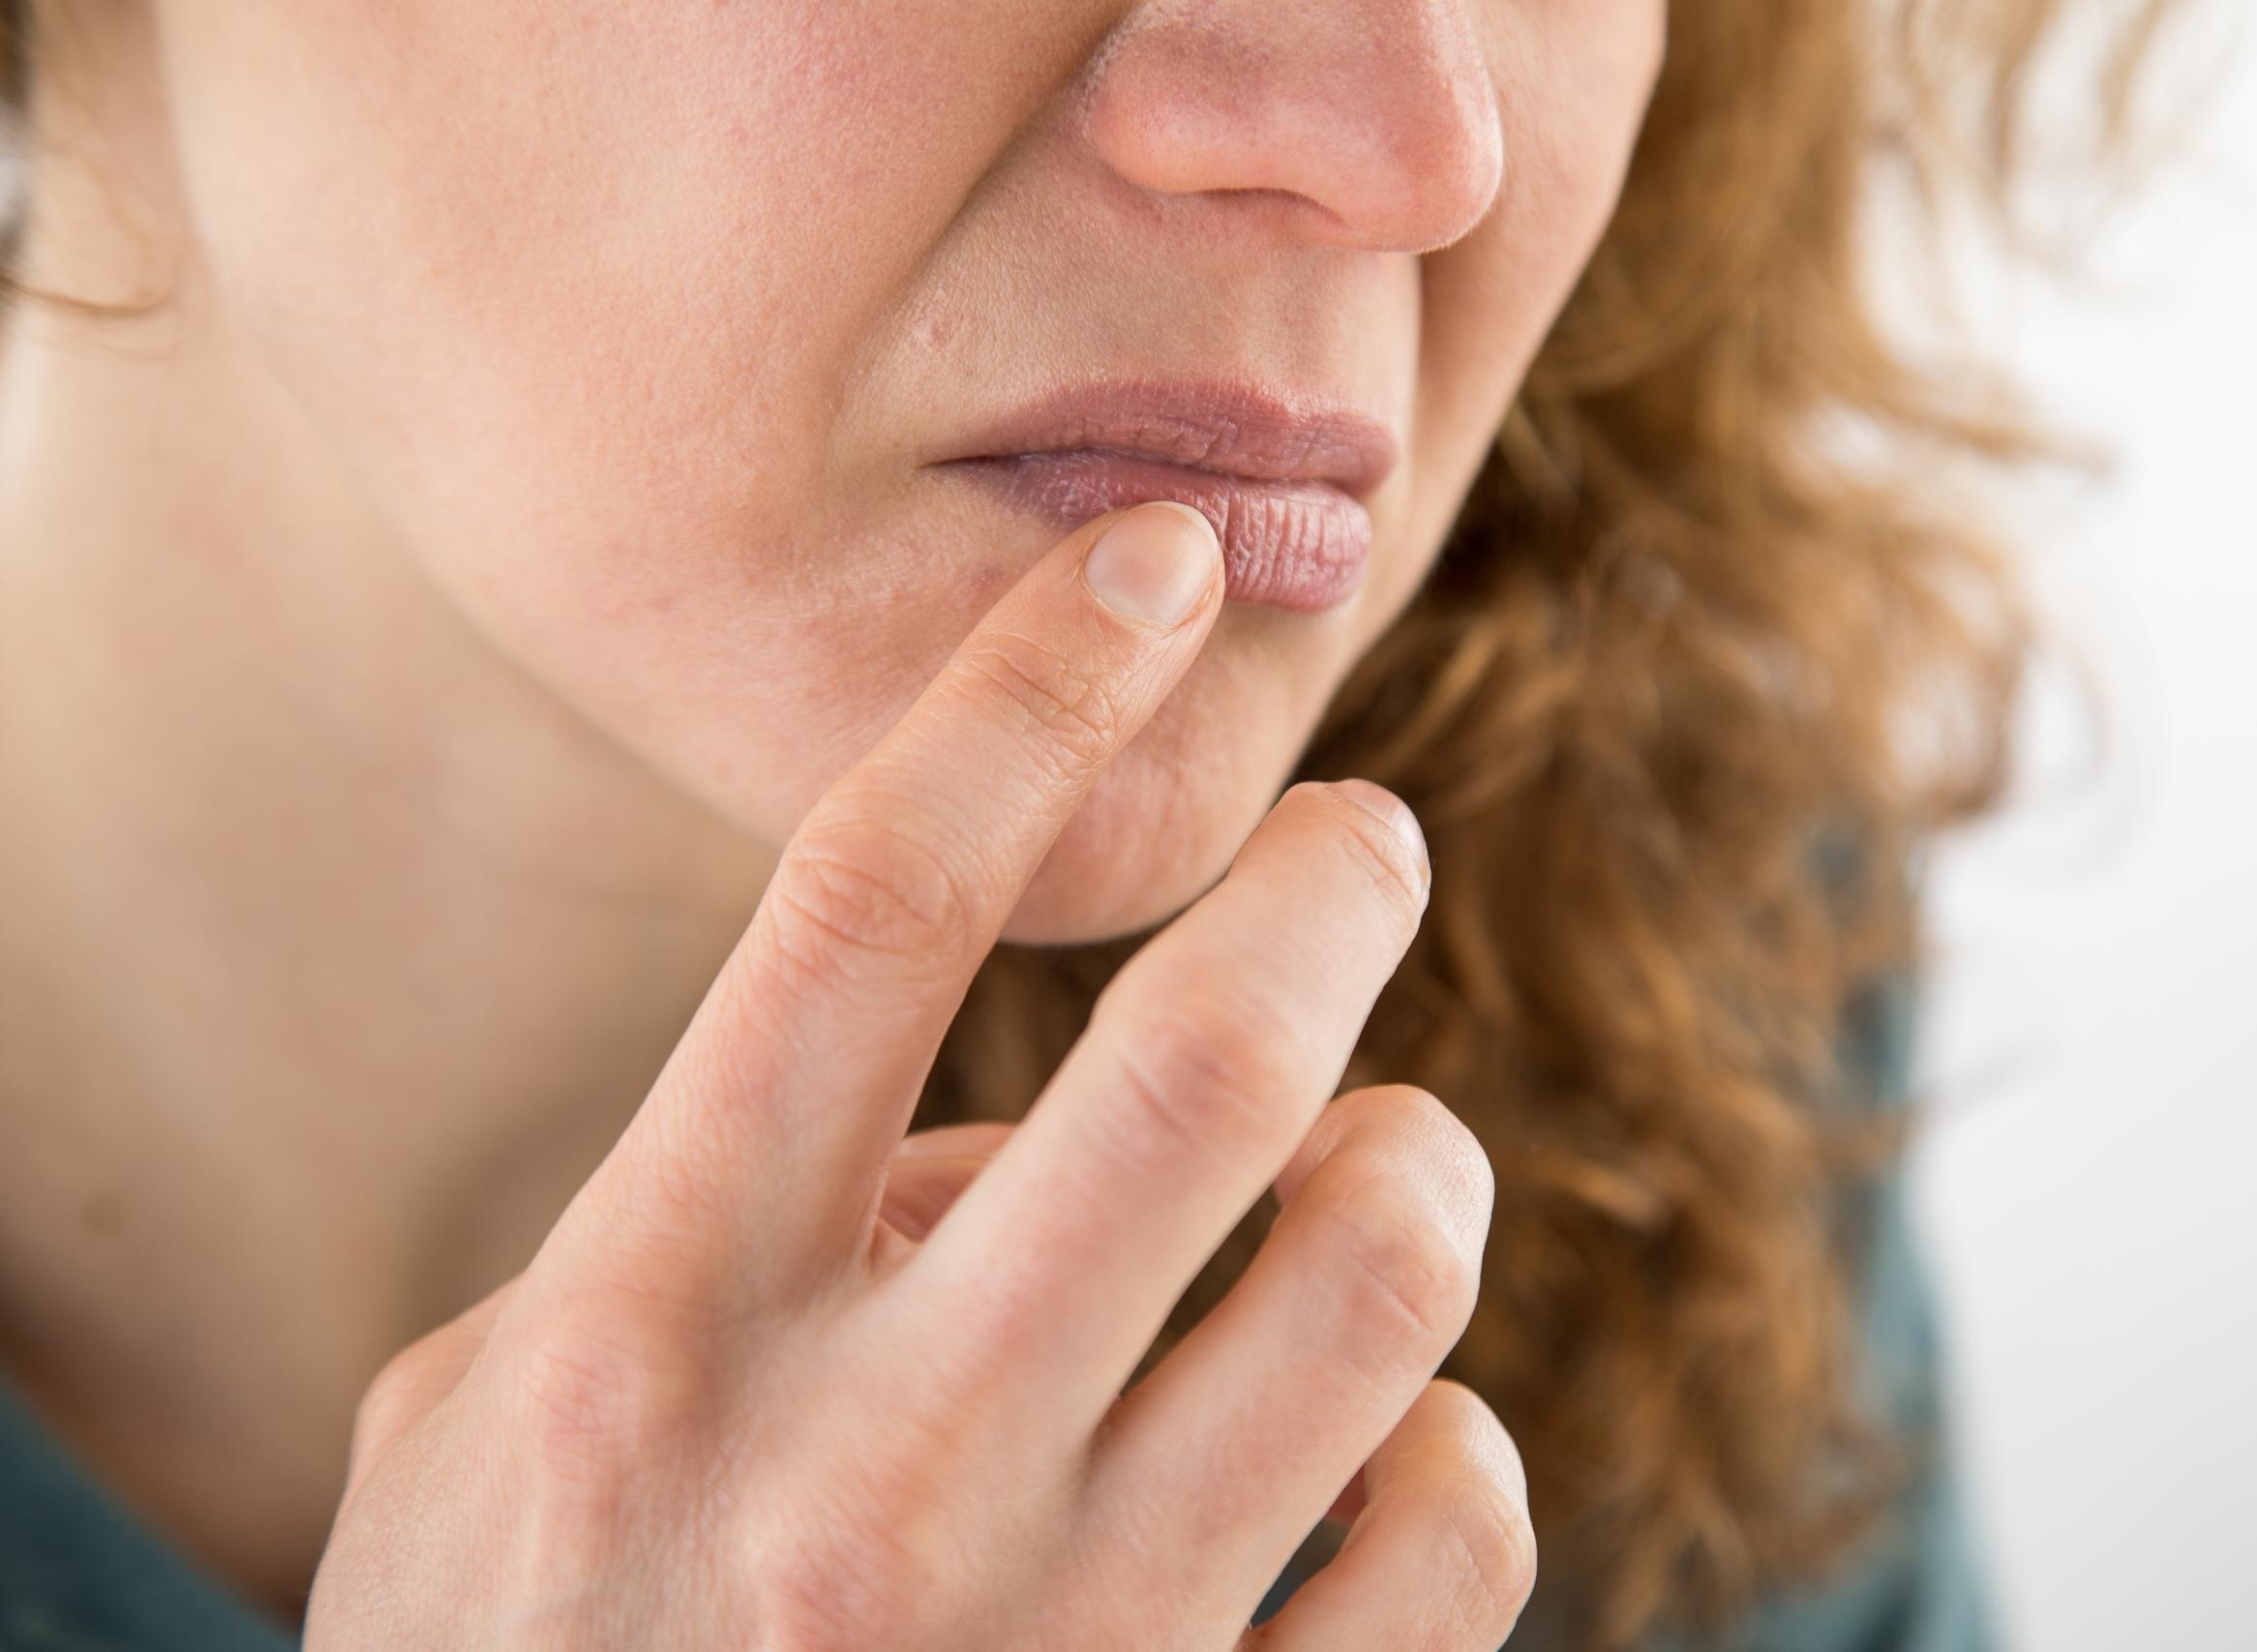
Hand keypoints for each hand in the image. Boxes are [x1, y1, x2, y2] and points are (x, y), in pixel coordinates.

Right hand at [304, 503, 1533, 1649]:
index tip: (1155, 566)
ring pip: (1378, 1274)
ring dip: (1417, 1170)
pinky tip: (1390, 1447)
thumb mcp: (500, 1437)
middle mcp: (864, 1472)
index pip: (868, 906)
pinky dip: (1453, 1443)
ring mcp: (1059, 1644)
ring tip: (1384, 1167)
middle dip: (1328, 890)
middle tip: (1360, 838)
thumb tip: (979, 1138)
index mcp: (663, 1329)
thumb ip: (712, 1240)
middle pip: (1203, 1066)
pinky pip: (1452, 1526)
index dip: (1029, 690)